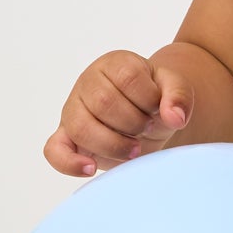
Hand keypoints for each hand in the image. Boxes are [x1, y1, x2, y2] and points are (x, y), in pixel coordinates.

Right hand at [43, 51, 194, 175]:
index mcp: (115, 64)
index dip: (149, 98)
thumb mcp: (174, 89)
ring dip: (113, 144)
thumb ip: (178, 96)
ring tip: (134, 149)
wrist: (147, 115)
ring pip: (80, 127)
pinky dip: (69, 162)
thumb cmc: (156, 98)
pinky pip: (54, 150)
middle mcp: (88, 82)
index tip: (158, 108)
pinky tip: (91, 168)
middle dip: (134, 123)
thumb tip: (175, 117)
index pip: (128, 77)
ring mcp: (73, 109)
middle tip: (147, 127)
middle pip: (103, 103)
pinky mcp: (66, 136)